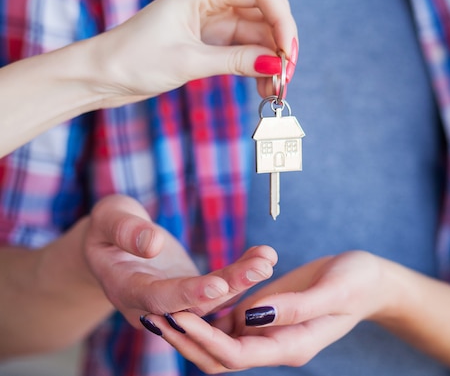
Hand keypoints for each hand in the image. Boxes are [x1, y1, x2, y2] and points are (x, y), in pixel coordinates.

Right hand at [82, 194, 277, 327]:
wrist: (110, 244)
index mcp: (126, 289)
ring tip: (268, 259)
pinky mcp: (193, 292)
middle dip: (230, 286)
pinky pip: (220, 285)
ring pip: (213, 297)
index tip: (218, 284)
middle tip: (261, 267)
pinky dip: (241, 272)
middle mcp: (152, 306)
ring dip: (243, 279)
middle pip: (195, 303)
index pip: (159, 298)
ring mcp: (175, 302)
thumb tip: (152, 244)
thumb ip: (125, 230)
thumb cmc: (107, 227)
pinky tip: (264, 257)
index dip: (189, 293)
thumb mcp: (108, 218)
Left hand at [94, 0, 297, 106]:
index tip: (288, 53)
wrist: (103, 74)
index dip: (282, 20)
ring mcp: (213, 21)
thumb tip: (276, 65)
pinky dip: (257, 67)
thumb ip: (236, 61)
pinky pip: (245, 50)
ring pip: (258, 35)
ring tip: (274, 90)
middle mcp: (213, 0)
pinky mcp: (211, 41)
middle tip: (286, 75)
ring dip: (271, 60)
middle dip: (281, 42)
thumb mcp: (189, 61)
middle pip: (266, 12)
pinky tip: (262, 87)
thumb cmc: (134, 59)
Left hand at [142, 251, 388, 372]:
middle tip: (154, 316)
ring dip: (190, 331)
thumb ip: (295, 306)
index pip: (237, 354)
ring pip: (219, 343)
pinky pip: (229, 324)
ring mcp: (269, 332)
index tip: (179, 316)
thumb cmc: (357, 282)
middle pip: (220, 357)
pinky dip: (206, 316)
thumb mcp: (332, 289)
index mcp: (292, 345)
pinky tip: (186, 301)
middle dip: (187, 340)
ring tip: (158, 311)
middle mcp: (275, 344)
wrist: (369, 280)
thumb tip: (252, 315)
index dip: (205, 339)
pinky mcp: (266, 316)